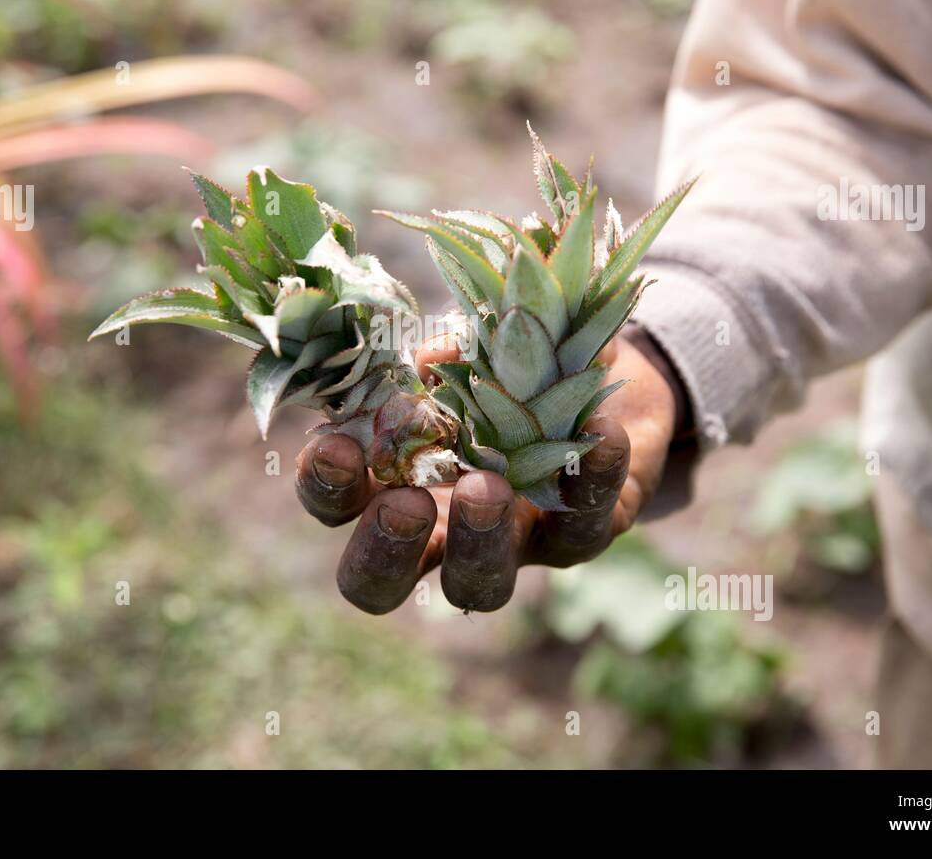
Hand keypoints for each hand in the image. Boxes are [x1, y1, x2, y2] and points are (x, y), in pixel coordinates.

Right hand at [294, 327, 688, 613]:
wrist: (605, 380)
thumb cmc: (514, 366)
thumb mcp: (474, 346)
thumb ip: (448, 352)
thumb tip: (431, 360)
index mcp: (393, 481)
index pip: (337, 504)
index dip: (326, 485)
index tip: (336, 446)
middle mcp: (441, 532)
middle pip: (380, 584)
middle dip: (384, 549)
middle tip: (406, 504)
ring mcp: (510, 546)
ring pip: (479, 586)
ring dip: (478, 541)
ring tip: (488, 486)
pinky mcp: (582, 536)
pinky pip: (584, 527)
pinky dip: (593, 478)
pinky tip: (601, 432)